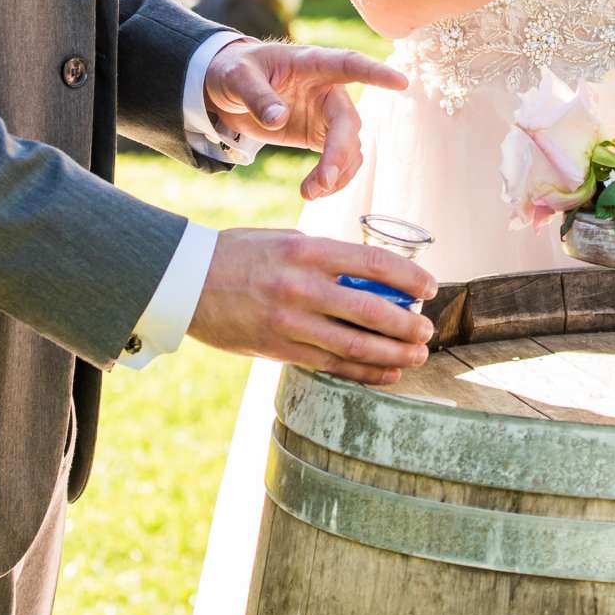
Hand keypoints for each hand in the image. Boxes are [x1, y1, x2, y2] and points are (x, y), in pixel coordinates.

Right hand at [190, 227, 434, 383]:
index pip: (373, 262)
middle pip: (371, 310)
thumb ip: (326, 256)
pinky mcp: (280, 349)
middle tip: (427, 330)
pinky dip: (364, 373)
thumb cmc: (239, 254)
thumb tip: (370, 272)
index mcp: (308, 251)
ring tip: (417, 356)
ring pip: (355, 346)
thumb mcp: (286, 240)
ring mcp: (291, 322)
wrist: (186, 282)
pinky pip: (331, 365)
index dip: (409, 277)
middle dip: (407, 325)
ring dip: (393, 354)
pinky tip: (386, 374)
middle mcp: (302, 287)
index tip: (428, 287)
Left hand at [205, 40, 408, 198]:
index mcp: (312, 64)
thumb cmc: (234, 71)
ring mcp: (327, 113)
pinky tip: (314, 191)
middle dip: (339, 153)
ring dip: (337, 172)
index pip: (350, 64)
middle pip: (347, 121)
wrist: (227, 89)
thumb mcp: (237, 78)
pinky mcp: (320, 134)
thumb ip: (258, 96)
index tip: (401, 83)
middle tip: (322, 182)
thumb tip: (278, 118)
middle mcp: (327, 89)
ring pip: (349, 146)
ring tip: (310, 193)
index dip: (376, 73)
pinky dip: (332, 179)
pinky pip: (339, 159)